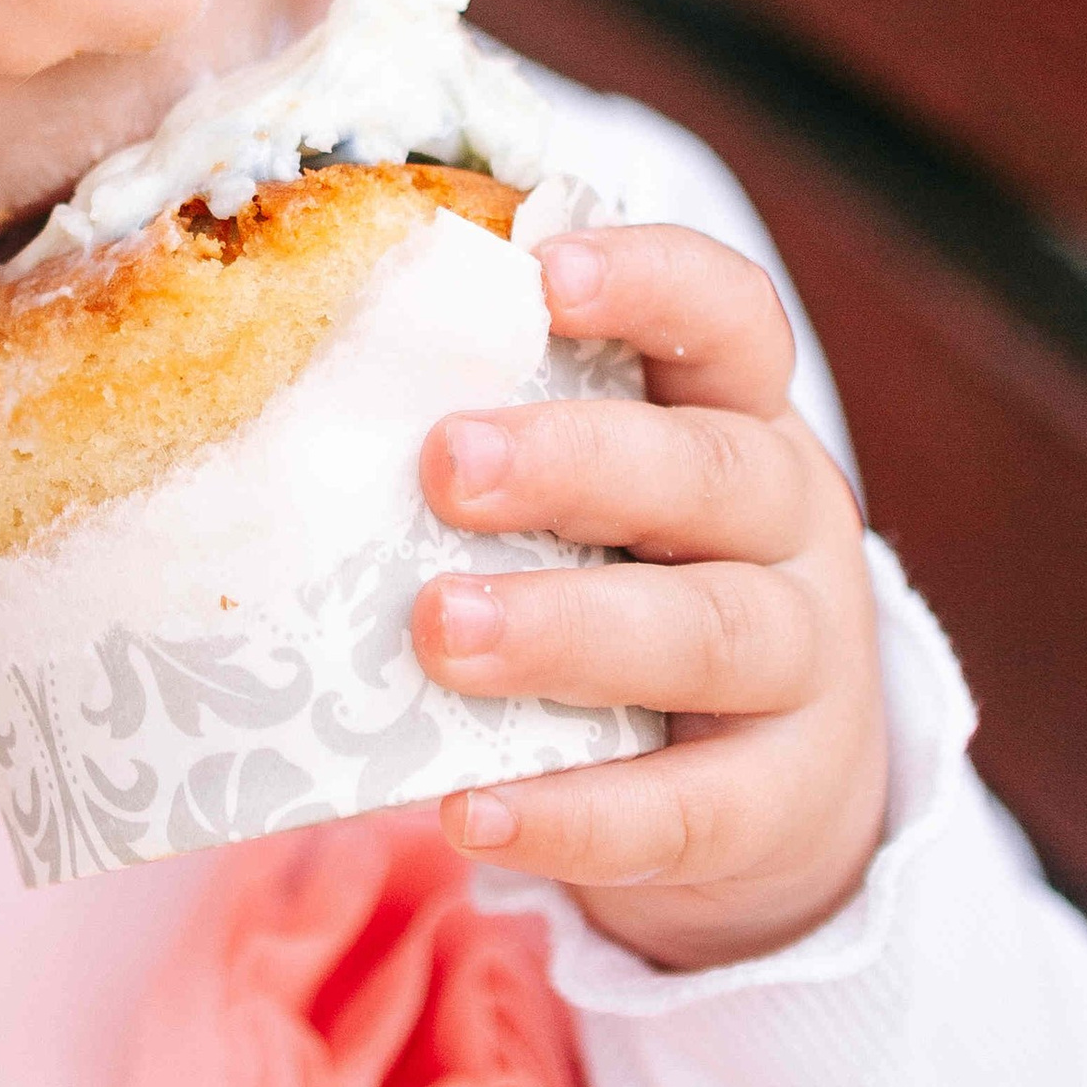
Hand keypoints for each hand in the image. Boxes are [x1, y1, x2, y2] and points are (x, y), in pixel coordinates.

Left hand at [410, 223, 888, 970]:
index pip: (728, 320)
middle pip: (711, 472)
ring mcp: (803, 667)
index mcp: (737, 419)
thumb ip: (499, 444)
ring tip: (440, 630)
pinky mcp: (782, 805)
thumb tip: (283, 388)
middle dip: (574, 462)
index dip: (651, 283)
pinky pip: (688, 809)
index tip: (542, 272)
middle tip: (445, 465)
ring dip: (568, 628)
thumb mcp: (604, 504)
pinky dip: (578, 813)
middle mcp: (789, 526)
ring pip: (709, 632)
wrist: (777, 799)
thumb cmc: (632, 595)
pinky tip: (471, 812)